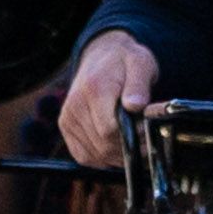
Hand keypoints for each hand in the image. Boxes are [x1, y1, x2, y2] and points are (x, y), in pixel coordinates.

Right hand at [59, 32, 159, 172]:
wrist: (102, 55)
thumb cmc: (125, 61)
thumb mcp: (141, 63)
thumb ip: (139, 85)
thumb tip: (136, 105)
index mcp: (94, 89)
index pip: (110, 129)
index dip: (133, 136)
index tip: (146, 130)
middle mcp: (75, 105)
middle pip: (104, 145)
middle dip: (128, 147)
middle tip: (145, 139)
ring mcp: (68, 117)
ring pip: (96, 154)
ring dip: (118, 155)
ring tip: (133, 140)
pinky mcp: (66, 126)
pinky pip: (85, 156)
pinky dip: (103, 158)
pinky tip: (116, 146)